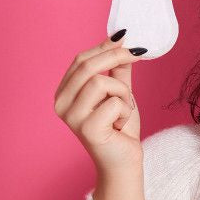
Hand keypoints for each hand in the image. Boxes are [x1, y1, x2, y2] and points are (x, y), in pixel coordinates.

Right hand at [53, 32, 147, 173]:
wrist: (124, 161)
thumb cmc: (119, 128)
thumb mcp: (119, 92)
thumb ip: (117, 69)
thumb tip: (121, 40)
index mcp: (64, 93)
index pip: (80, 60)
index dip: (104, 46)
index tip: (126, 37)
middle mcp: (61, 104)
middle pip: (86, 65)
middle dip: (116, 56)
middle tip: (139, 54)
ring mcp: (71, 117)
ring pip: (100, 82)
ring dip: (122, 93)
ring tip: (124, 109)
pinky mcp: (87, 129)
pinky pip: (113, 102)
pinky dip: (125, 110)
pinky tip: (121, 124)